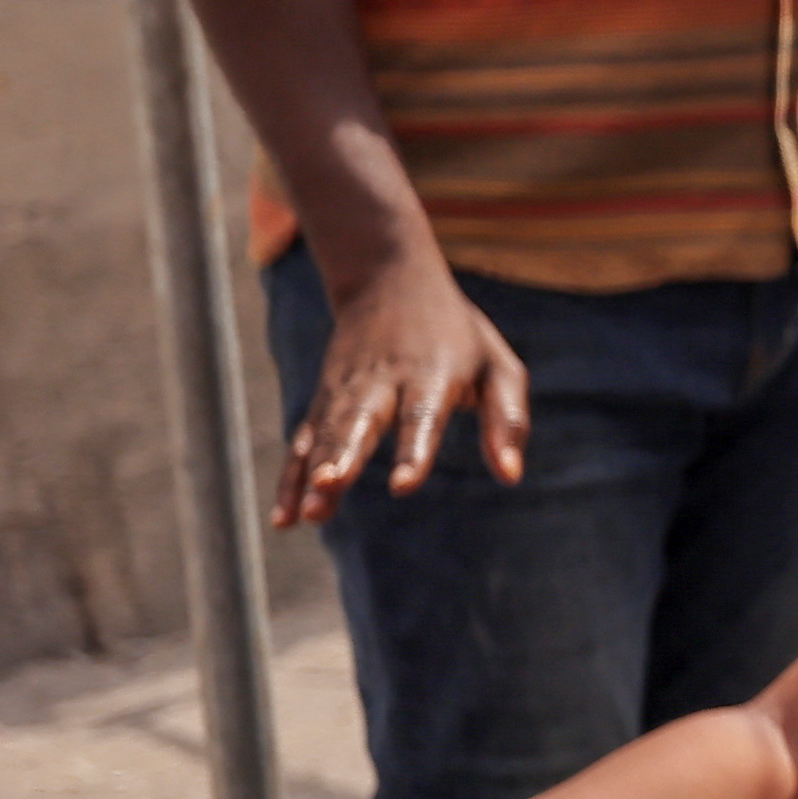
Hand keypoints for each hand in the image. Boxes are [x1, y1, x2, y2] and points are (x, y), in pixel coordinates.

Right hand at [278, 251, 528, 526]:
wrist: (388, 280)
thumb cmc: (458, 334)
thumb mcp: (498, 365)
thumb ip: (507, 419)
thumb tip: (511, 475)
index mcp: (430, 374)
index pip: (421, 415)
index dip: (413, 450)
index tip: (403, 485)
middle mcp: (381, 382)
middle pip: (359, 421)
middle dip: (345, 456)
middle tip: (331, 486)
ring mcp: (346, 390)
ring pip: (326, 433)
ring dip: (315, 473)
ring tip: (311, 513)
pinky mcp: (324, 400)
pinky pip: (304, 442)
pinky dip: (292, 478)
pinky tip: (286, 518)